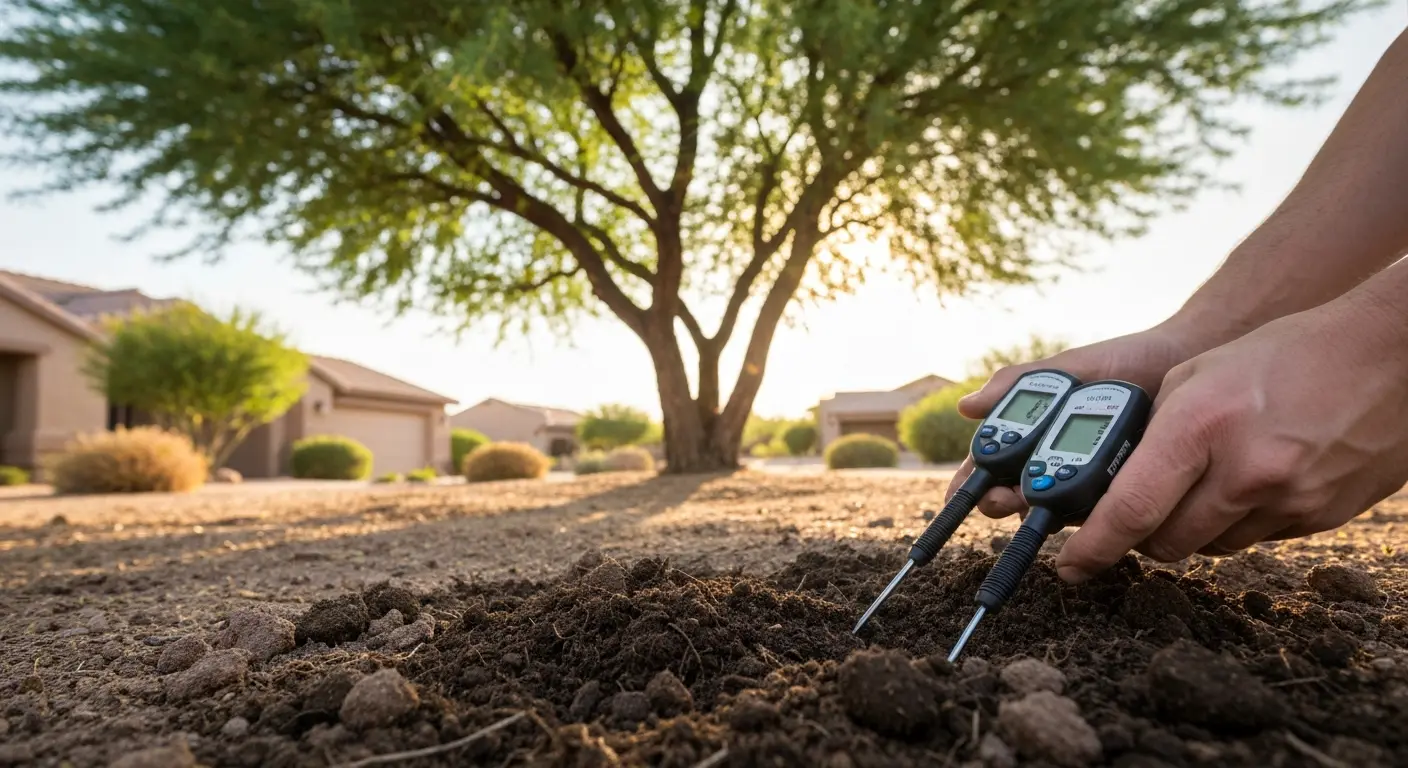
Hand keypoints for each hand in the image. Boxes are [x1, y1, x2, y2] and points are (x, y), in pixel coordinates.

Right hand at [943, 320, 1204, 516]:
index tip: (960, 493)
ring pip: (1056, 509)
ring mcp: (1093, 483)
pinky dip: (1093, 517)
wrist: (1189, 360)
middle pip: (1016, 494)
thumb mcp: (1068, 368)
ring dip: (1039, 513)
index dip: (973, 481)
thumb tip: (966, 407)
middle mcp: (1058, 463)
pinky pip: (1105, 513)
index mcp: (1038, 434)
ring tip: (1034, 504)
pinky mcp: (1128, 494)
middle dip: (1001, 500)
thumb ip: (1019, 384)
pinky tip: (1088, 513)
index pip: (993, 464)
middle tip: (999, 497)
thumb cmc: (1125, 361)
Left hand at [1055, 296, 1407, 582]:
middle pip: (1166, 543)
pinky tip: (1251, 481)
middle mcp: (1244, 470)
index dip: (1093, 547)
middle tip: (1136, 515)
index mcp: (1201, 425)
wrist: (1386, 354)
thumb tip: (1117, 485)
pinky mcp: (1320, 517)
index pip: (1130, 509)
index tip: (1069, 566)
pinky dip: (1240, 522)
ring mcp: (1289, 500)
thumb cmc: (1283, 354)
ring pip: (1210, 547)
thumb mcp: (1197, 375)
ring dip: (1193, 529)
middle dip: (1141, 537)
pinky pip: (1257, 539)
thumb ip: (1153, 432)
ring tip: (1206, 481)